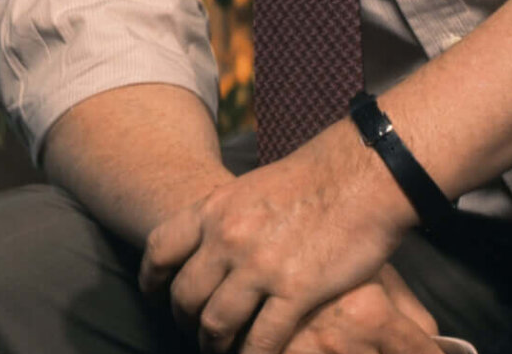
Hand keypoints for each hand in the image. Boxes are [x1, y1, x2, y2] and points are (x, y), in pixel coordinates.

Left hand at [138, 121, 417, 352]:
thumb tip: (207, 242)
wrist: (359, 175)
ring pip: (217, 323)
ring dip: (215, 344)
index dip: (152, 279)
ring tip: (222, 350)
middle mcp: (227, 238)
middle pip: (186, 295)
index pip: (160, 250)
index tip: (156, 296)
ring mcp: (260, 266)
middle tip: (194, 333)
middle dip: (186, 321)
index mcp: (213, 209)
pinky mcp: (296, 290)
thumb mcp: (250, 188)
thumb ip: (225, 217)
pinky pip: (263, 338)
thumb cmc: (311, 180)